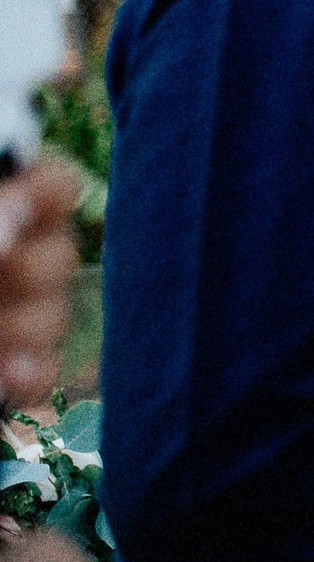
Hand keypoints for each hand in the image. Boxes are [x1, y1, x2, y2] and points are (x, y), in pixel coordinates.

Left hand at [0, 158, 83, 410]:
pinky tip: (10, 375)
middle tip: (0, 278)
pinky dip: (30, 372)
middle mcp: (7, 257)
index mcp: (2, 215)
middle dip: (35, 271)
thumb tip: (24, 205)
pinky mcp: (9, 367)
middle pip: (60, 250)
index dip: (50, 192)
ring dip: (29, 325)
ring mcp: (9, 313)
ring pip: (57, 311)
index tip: (34, 204)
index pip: (51, 185)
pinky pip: (44, 368)